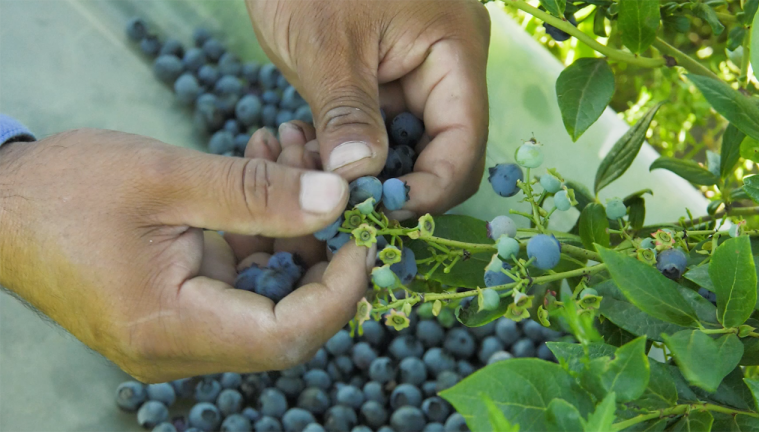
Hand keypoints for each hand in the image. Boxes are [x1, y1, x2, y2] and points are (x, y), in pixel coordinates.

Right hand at [0, 129, 374, 382]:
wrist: (0, 206)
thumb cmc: (65, 191)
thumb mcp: (168, 179)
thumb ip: (257, 193)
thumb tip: (336, 199)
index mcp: (169, 328)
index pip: (285, 336)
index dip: (338, 293)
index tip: (361, 239)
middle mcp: (177, 347)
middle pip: (284, 321)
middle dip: (318, 250)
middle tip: (331, 184)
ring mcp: (178, 332)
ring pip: (266, 295)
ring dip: (290, 229)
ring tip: (291, 153)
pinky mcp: (177, 308)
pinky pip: (240, 280)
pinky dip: (259, 231)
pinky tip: (262, 171)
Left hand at [246, 0, 490, 217]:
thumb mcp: (325, 47)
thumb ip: (347, 116)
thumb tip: (357, 182)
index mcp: (455, 50)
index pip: (464, 144)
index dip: (428, 191)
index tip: (378, 217)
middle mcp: (447, 67)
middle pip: (441, 153)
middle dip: (394, 186)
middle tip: (343, 208)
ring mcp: (416, 73)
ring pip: (406, 148)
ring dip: (367, 174)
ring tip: (317, 179)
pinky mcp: (385, 79)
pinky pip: (379, 131)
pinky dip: (351, 152)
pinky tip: (313, 157)